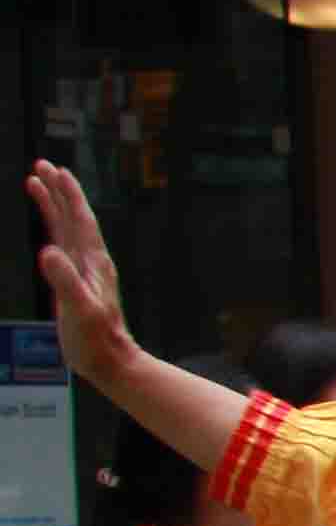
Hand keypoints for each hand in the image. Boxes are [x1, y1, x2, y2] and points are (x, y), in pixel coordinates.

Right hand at [28, 163, 132, 380]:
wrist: (109, 361)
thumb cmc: (96, 339)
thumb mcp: (79, 309)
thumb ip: (64, 281)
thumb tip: (49, 251)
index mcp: (93, 263)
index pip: (80, 220)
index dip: (68, 195)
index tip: (56, 171)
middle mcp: (89, 261)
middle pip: (73, 216)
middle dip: (59, 190)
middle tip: (42, 164)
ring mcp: (81, 269)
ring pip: (65, 228)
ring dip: (53, 205)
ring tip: (36, 182)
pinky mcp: (73, 281)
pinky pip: (60, 247)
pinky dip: (51, 231)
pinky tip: (43, 226)